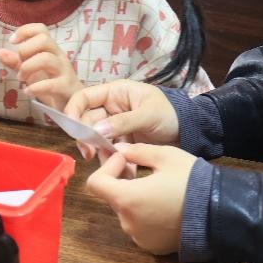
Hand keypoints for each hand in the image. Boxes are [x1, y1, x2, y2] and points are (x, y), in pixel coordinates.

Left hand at [0, 23, 83, 109]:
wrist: (73, 104)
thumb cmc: (52, 84)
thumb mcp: (32, 72)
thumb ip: (17, 62)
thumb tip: (0, 51)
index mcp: (51, 50)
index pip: (41, 29)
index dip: (25, 31)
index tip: (12, 41)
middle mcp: (59, 56)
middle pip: (44, 40)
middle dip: (26, 50)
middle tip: (19, 64)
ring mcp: (64, 71)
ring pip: (47, 59)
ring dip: (28, 67)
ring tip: (21, 78)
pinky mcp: (66, 87)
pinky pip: (51, 84)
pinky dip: (36, 87)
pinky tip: (28, 92)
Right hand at [64, 80, 179, 159]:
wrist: (190, 131)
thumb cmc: (170, 114)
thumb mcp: (148, 115)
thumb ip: (123, 122)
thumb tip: (96, 131)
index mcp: (115, 92)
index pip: (84, 97)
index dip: (73, 110)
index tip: (72, 129)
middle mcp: (111, 107)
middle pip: (87, 121)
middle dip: (87, 137)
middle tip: (90, 154)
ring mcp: (115, 125)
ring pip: (97, 138)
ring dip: (101, 152)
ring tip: (113, 166)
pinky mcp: (122, 141)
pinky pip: (110, 150)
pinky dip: (114, 161)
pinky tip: (125, 170)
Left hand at [85, 142, 195, 254]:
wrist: (219, 213)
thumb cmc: (191, 181)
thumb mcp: (165, 156)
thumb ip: (136, 151)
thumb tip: (119, 150)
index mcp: (127, 198)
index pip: (95, 184)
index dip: (107, 168)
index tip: (126, 161)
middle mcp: (127, 222)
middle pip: (113, 198)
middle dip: (123, 182)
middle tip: (144, 171)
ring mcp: (139, 238)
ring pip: (127, 212)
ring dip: (135, 199)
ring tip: (159, 189)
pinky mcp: (152, 247)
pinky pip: (140, 227)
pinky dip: (146, 216)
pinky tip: (166, 207)